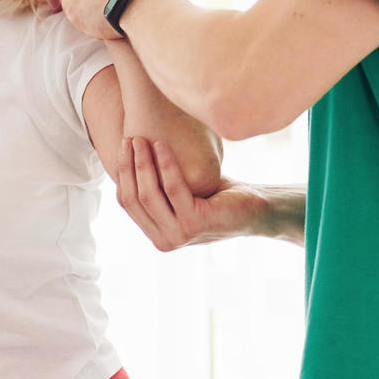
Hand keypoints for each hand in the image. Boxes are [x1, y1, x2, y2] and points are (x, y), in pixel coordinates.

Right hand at [117, 137, 268, 249]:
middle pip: (134, 199)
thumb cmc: (218, 196)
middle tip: (129, 138)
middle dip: (128, 166)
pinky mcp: (194, 223)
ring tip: (143, 139)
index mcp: (158, 235)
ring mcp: (179, 234)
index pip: (127, 203)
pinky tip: (162, 145)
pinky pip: (173, 188)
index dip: (122, 173)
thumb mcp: (181, 194)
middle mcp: (165, 240)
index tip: (123, 146)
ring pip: (149, 194)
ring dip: (143, 163)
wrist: (255, 208)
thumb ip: (159, 189)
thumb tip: (133, 157)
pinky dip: (166, 164)